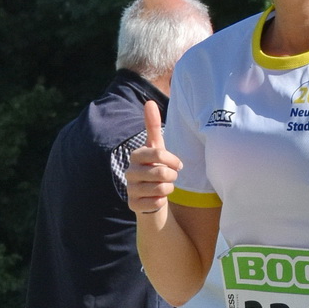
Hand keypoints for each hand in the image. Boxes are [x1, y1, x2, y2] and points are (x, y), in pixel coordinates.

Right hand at [126, 99, 183, 216]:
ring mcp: (130, 189)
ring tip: (166, 188)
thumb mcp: (156, 148)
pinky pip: (156, 203)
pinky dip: (162, 201)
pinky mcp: (133, 205)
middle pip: (161, 172)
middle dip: (173, 176)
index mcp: (136, 156)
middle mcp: (130, 172)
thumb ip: (153, 126)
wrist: (149, 197)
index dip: (173, 161)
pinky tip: (158, 199)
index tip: (178, 165)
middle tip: (171, 178)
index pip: (159, 153)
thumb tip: (149, 102)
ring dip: (169, 189)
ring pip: (161, 189)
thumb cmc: (155, 169)